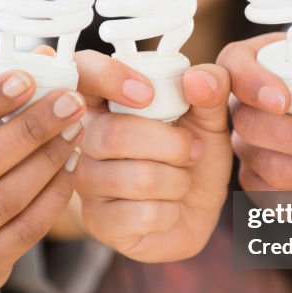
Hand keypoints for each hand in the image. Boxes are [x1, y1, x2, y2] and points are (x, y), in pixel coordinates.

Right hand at [73, 50, 231, 261]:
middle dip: (172, 145)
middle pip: (115, 135)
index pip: (81, 72)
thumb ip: (210, 90)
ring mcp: (84, 181)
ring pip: (136, 177)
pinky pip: (141, 213)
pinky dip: (170, 212)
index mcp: (104, 100)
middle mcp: (83, 138)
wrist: (193, 214)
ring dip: (177, 181)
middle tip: (192, 150)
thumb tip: (197, 78)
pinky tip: (167, 209)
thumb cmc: (190, 159)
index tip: (147, 94)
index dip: (107, 76)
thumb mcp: (209, 119)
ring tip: (180, 181)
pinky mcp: (97, 220)